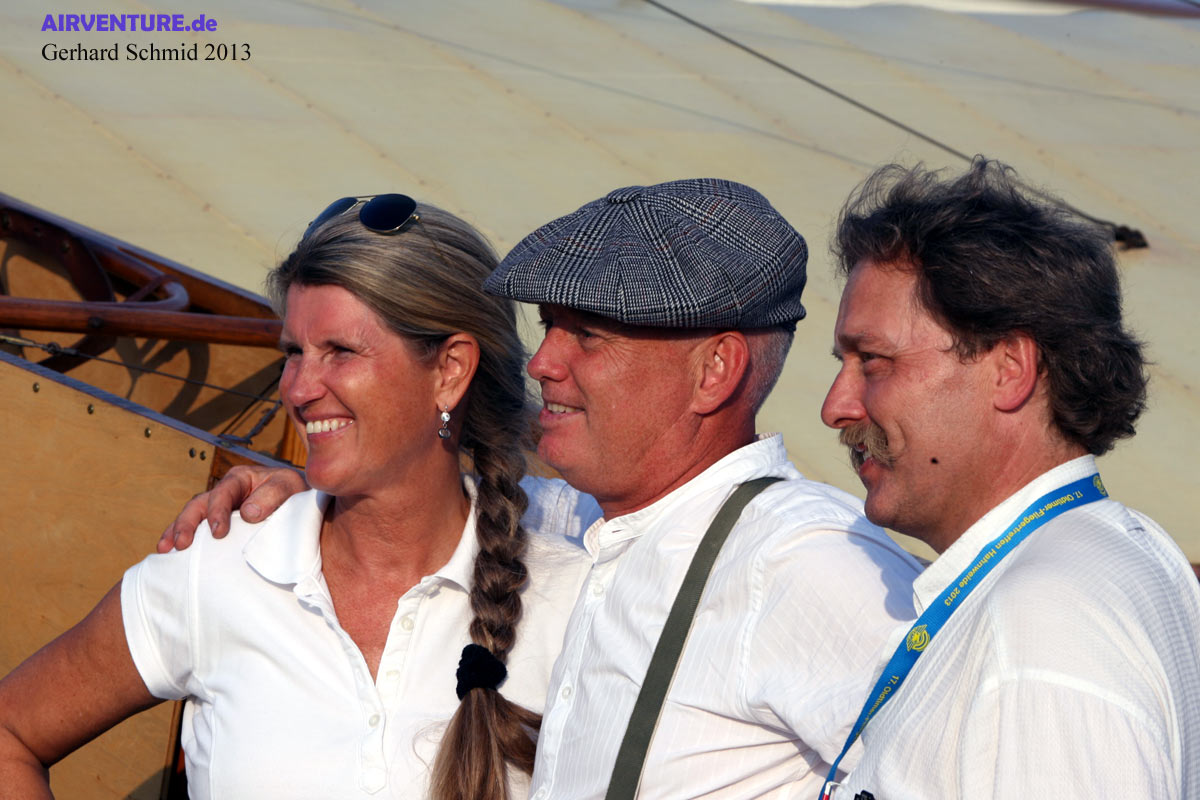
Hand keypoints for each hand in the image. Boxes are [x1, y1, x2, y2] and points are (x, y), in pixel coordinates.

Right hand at [156, 465, 308, 551]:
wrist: (302, 506)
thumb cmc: (296, 493)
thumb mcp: (289, 488)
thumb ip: (272, 497)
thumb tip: (248, 513)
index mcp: (241, 478)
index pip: (223, 493)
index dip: (218, 512)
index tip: (218, 533)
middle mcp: (225, 491)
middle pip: (199, 504)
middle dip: (188, 523)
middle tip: (182, 544)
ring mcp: (219, 509)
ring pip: (193, 517)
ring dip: (177, 532)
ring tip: (166, 550)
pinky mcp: (219, 525)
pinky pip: (197, 531)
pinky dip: (181, 539)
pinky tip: (169, 554)